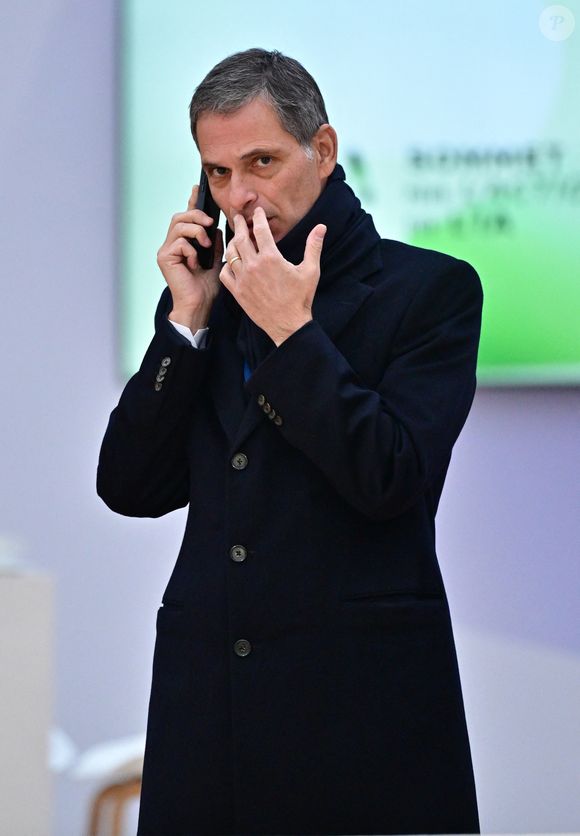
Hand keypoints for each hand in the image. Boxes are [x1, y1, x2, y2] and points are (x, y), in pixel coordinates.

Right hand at [156, 185, 223, 329]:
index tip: (197, 188)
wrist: (200, 305)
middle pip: (180, 217)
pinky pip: (179, 242)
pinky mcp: (164, 258)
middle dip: (197, 216)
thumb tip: (218, 226)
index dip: (192, 202)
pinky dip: (191, 250)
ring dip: (196, 231)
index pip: (187, 217)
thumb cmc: (207, 286)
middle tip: (210, 224)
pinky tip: (195, 263)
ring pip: (179, 226)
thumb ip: (216, 242)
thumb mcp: (217, 259)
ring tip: (205, 244)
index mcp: (185, 243)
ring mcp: (166, 250)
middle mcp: (172, 244)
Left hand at [219, 207, 325, 345]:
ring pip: (231, 254)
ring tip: (235, 237)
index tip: (257, 211)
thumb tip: (321, 227)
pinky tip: (232, 262)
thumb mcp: (311, 271)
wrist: (288, 324)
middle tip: (238, 217)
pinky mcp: (238, 292)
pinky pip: (225, 273)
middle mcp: (254, 266)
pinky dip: (227, 265)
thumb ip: (313, 246)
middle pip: (241, 238)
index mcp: (271, 258)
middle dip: (239, 224)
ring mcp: (243, 279)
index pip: (260, 229)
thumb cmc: (301, 298)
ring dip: (232, 243)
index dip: (258, 217)